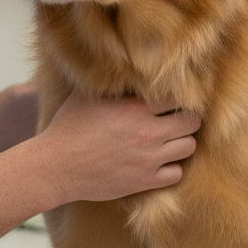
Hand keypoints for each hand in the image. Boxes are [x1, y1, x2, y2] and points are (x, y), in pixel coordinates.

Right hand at [33, 91, 200, 203]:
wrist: (55, 167)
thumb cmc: (68, 127)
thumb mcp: (88, 96)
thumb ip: (113, 83)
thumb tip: (125, 66)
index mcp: (136, 108)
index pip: (178, 97)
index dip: (176, 100)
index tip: (169, 104)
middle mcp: (148, 132)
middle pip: (192, 122)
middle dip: (186, 120)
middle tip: (175, 122)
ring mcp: (148, 158)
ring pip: (189, 147)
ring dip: (181, 143)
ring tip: (169, 142)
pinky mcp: (144, 181)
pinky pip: (177, 174)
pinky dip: (172, 168)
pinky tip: (159, 164)